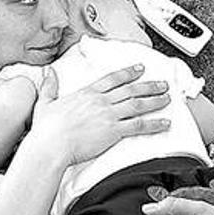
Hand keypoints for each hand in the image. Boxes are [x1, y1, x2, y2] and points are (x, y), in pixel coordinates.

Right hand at [32, 64, 170, 166]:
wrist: (51, 145)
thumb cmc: (46, 129)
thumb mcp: (45, 102)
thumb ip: (50, 86)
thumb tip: (49, 73)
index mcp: (87, 93)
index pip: (112, 79)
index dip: (128, 72)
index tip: (139, 69)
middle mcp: (101, 101)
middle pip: (131, 89)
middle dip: (149, 85)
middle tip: (162, 83)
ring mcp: (108, 115)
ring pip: (138, 104)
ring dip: (155, 100)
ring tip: (167, 98)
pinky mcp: (113, 131)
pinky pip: (139, 125)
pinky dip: (154, 124)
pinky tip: (165, 123)